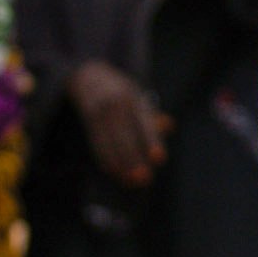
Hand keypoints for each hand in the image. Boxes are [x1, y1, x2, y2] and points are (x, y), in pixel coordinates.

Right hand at [69, 60, 170, 187]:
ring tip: (131, 181)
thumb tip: (168, 125)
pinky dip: (105, 159)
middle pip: (126, 135)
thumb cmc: (123, 95)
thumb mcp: (139, 99)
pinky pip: (97, 142)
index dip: (153, 141)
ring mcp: (100, 110)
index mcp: (134, 98)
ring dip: (120, 163)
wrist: (90, 75)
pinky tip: (114, 172)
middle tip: (144, 179)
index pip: (144, 122)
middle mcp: (117, 103)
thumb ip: (153, 117)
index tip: (159, 159)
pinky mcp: (89, 119)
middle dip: (134, 158)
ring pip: (110, 141)